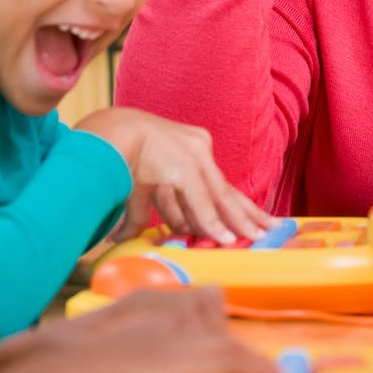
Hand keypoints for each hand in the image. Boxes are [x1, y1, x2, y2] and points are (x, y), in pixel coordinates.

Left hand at [54, 287, 279, 372]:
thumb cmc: (131, 372)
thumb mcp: (197, 365)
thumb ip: (240, 363)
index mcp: (169, 303)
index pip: (212, 300)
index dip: (223, 326)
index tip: (228, 360)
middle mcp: (139, 306)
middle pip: (181, 312)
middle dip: (194, 338)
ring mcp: (106, 325)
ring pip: (146, 331)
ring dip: (159, 352)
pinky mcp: (78, 348)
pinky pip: (115, 350)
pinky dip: (126, 367)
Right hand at [78, 107, 275, 244]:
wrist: (104, 132)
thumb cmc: (114, 152)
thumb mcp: (140, 182)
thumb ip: (147, 206)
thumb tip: (131, 233)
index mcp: (190, 146)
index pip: (217, 182)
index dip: (234, 204)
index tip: (251, 220)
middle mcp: (197, 149)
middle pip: (226, 190)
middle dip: (246, 213)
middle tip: (268, 229)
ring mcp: (194, 158)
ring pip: (220, 199)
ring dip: (235, 223)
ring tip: (252, 239)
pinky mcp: (186, 168)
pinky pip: (203, 204)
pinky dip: (214, 224)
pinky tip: (227, 238)